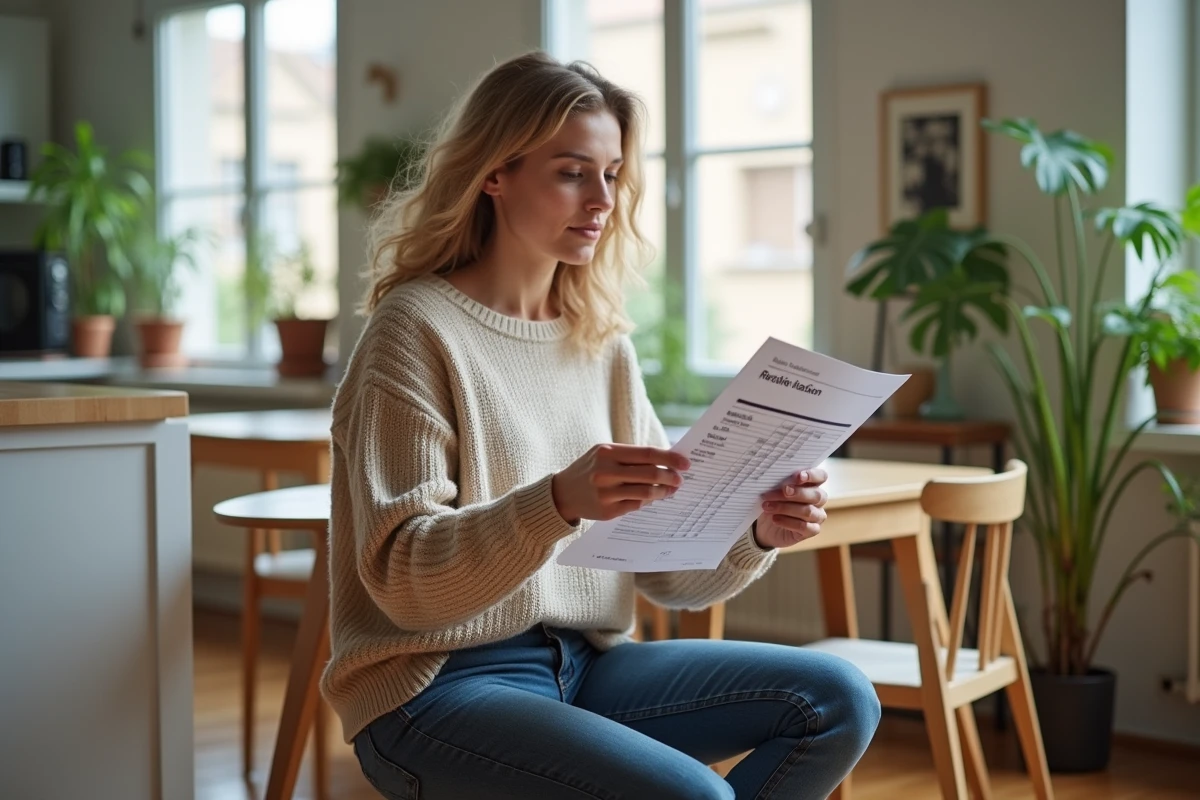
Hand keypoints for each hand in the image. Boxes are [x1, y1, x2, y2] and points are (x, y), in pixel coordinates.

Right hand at [552, 444, 688, 524]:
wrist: (562, 493)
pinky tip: (652, 498)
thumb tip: (667, 460)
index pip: (647, 453)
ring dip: (663, 492)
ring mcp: (606, 493)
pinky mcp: (607, 511)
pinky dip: (648, 501)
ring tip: (670, 490)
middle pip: (650, 474)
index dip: (670, 458)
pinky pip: (636, 505)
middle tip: (680, 480)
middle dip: (671, 477)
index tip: (686, 463)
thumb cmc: (591, 468)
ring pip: (646, 492)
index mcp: (607, 452)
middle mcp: (606, 472)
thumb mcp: (605, 454)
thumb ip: (632, 456)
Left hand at [753, 467, 828, 548]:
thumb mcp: (773, 491)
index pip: (821, 476)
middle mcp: (818, 500)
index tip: (799, 476)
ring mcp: (817, 517)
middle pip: (816, 495)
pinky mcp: (812, 531)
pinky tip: (775, 519)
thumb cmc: (773, 503)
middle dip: (798, 492)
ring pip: (808, 511)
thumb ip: (779, 484)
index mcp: (812, 485)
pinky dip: (788, 522)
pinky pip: (804, 526)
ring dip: (786, 508)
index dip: (813, 475)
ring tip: (768, 506)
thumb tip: (773, 478)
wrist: (766, 527)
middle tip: (784, 490)